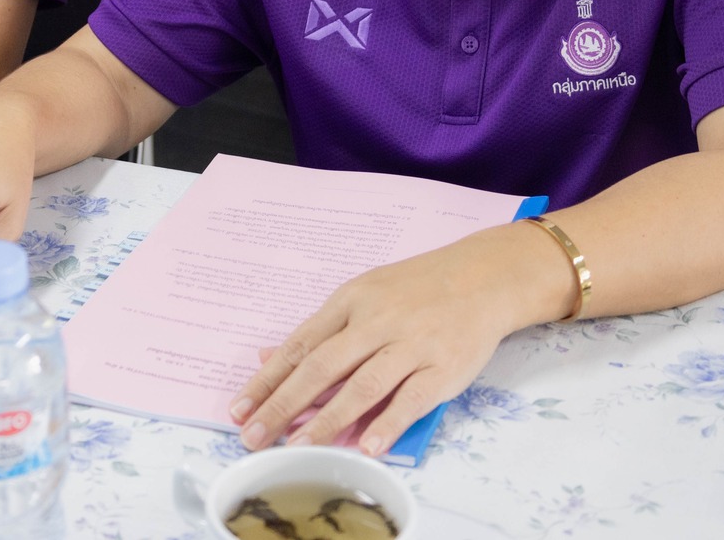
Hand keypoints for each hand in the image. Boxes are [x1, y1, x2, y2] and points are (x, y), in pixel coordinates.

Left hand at [228, 223, 574, 457]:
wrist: (484, 276)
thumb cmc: (418, 288)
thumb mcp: (364, 294)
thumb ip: (322, 331)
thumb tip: (267, 358)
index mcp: (351, 300)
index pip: (300, 345)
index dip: (268, 380)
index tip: (239, 409)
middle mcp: (377, 321)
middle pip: (321, 367)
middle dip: (283, 405)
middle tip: (255, 436)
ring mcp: (411, 344)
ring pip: (362, 386)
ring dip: (327, 420)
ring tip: (299, 447)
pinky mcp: (443, 368)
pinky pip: (410, 399)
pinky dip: (387, 423)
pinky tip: (366, 446)